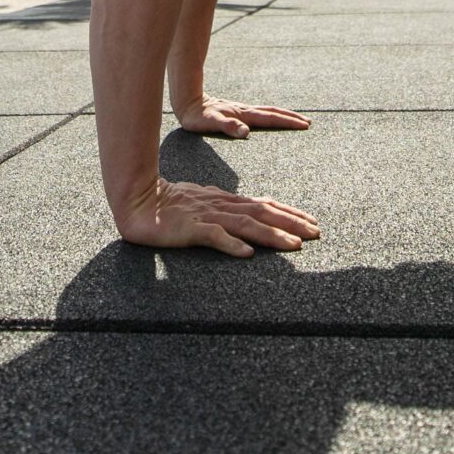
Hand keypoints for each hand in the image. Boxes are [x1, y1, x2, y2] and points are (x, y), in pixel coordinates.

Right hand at [115, 176, 320, 256]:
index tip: (310, 222)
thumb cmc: (169, 205)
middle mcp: (221, 205)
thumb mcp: (203, 205)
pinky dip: (230, 244)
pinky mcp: (190, 228)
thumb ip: (225, 213)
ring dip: (271, 235)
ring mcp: (206, 216)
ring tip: (294, 245)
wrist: (138, 201)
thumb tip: (248, 224)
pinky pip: (213, 236)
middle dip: (291, 223)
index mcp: (225, 201)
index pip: (263, 205)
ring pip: (245, 225)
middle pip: (262, 214)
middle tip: (316, 233)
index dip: (289, 213)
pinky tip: (246, 253)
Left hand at [175, 93, 311, 138]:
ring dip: (283, 115)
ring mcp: (242, 110)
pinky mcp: (237, 112)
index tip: (304, 125)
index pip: (270, 119)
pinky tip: (270, 120)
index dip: (288, 122)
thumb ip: (227, 126)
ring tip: (296, 120)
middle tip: (308, 123)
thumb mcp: (209, 123)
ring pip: (267, 111)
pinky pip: (260, 114)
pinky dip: (271, 116)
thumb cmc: (196, 116)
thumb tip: (246, 132)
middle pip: (273, 113)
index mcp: (243, 114)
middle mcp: (245, 111)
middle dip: (291, 117)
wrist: (187, 101)